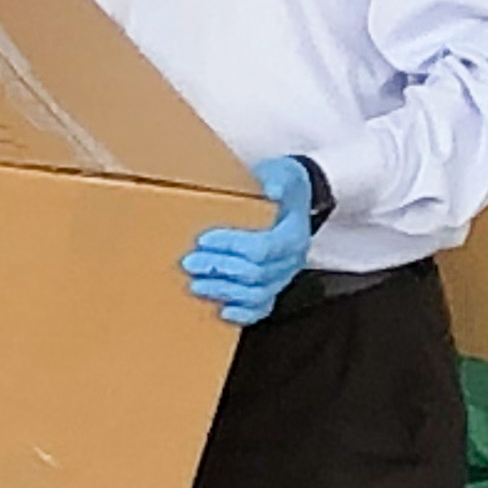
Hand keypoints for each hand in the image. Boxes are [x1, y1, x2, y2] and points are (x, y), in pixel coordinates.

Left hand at [182, 156, 315, 325]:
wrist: (297, 195)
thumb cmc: (285, 185)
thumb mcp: (282, 174)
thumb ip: (276, 181)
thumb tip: (270, 190)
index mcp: (293, 236)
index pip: (262, 248)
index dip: (231, 246)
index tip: (204, 240)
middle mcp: (291, 261)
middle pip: (255, 274)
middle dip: (219, 269)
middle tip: (189, 263)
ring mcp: (283, 276)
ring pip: (256, 294)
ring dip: (224, 291)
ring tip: (196, 285)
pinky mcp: (274, 285)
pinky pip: (262, 307)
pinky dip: (243, 313)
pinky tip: (223, 311)